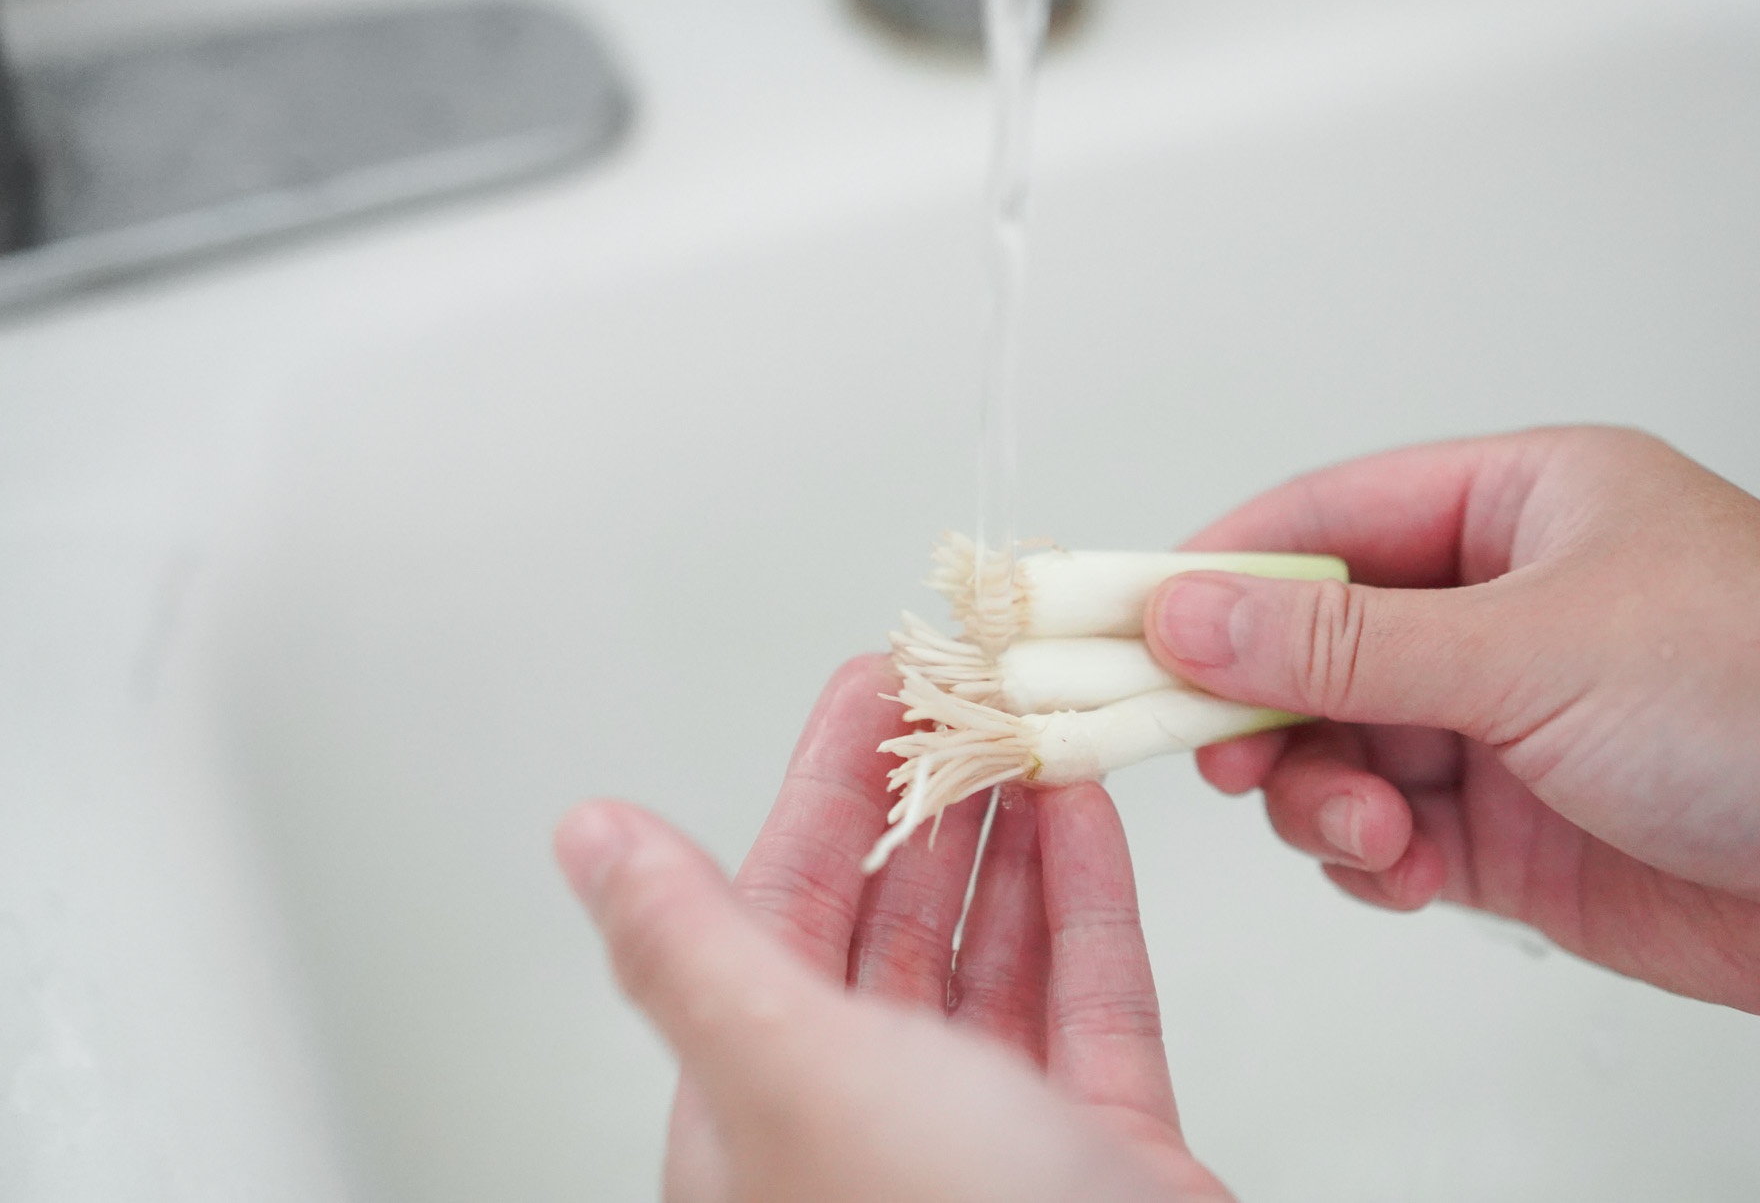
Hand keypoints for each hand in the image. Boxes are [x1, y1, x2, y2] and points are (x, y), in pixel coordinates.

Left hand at [555, 658, 1232, 1202]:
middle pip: (891, 915)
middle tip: (964, 685)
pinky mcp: (1098, 1152)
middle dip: (929, 792)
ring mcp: (991, 1138)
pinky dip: (1090, 906)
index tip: (873, 683)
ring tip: (1032, 731)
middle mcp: (869, 1117)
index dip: (829, 781)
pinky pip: (1092, 1001)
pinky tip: (1087, 823)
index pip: (782, 900)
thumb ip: (692, 943)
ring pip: (992, 952)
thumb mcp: (791, 1073)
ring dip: (1012, 836)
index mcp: (764, 1104)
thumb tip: (586, 834)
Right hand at [1143, 426, 1759, 1047]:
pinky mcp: (1510, 827)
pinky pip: (1382, 832)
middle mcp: (1501, 606)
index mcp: (1519, 505)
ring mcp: (1502, 719)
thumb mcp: (1535, 648)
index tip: (1126, 619)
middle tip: (1211, 748)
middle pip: (1311, 639)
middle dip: (1259, 701)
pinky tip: (1410, 872)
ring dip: (1321, 793)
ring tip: (1370, 827)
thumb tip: (1190, 610)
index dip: (1218, 566)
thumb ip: (1345, 642)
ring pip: (1335, 745)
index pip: (1323, 516)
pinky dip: (1369, 858)